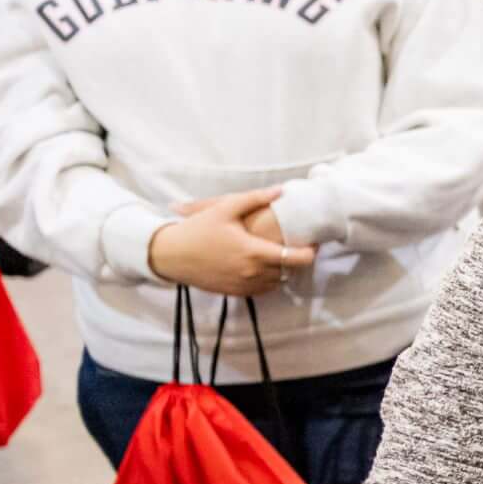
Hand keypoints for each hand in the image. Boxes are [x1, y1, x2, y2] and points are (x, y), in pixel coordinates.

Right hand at [149, 187, 316, 296]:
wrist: (169, 255)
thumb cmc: (197, 229)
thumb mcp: (224, 209)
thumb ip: (255, 198)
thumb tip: (281, 190)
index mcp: (255, 252)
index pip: (299, 259)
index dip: (311, 252)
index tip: (313, 243)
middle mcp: (253, 273)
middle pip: (290, 270)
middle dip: (295, 259)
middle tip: (295, 244)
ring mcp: (244, 286)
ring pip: (278, 282)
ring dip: (282, 270)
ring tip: (278, 253)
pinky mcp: (235, 293)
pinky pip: (262, 290)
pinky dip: (267, 280)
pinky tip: (261, 265)